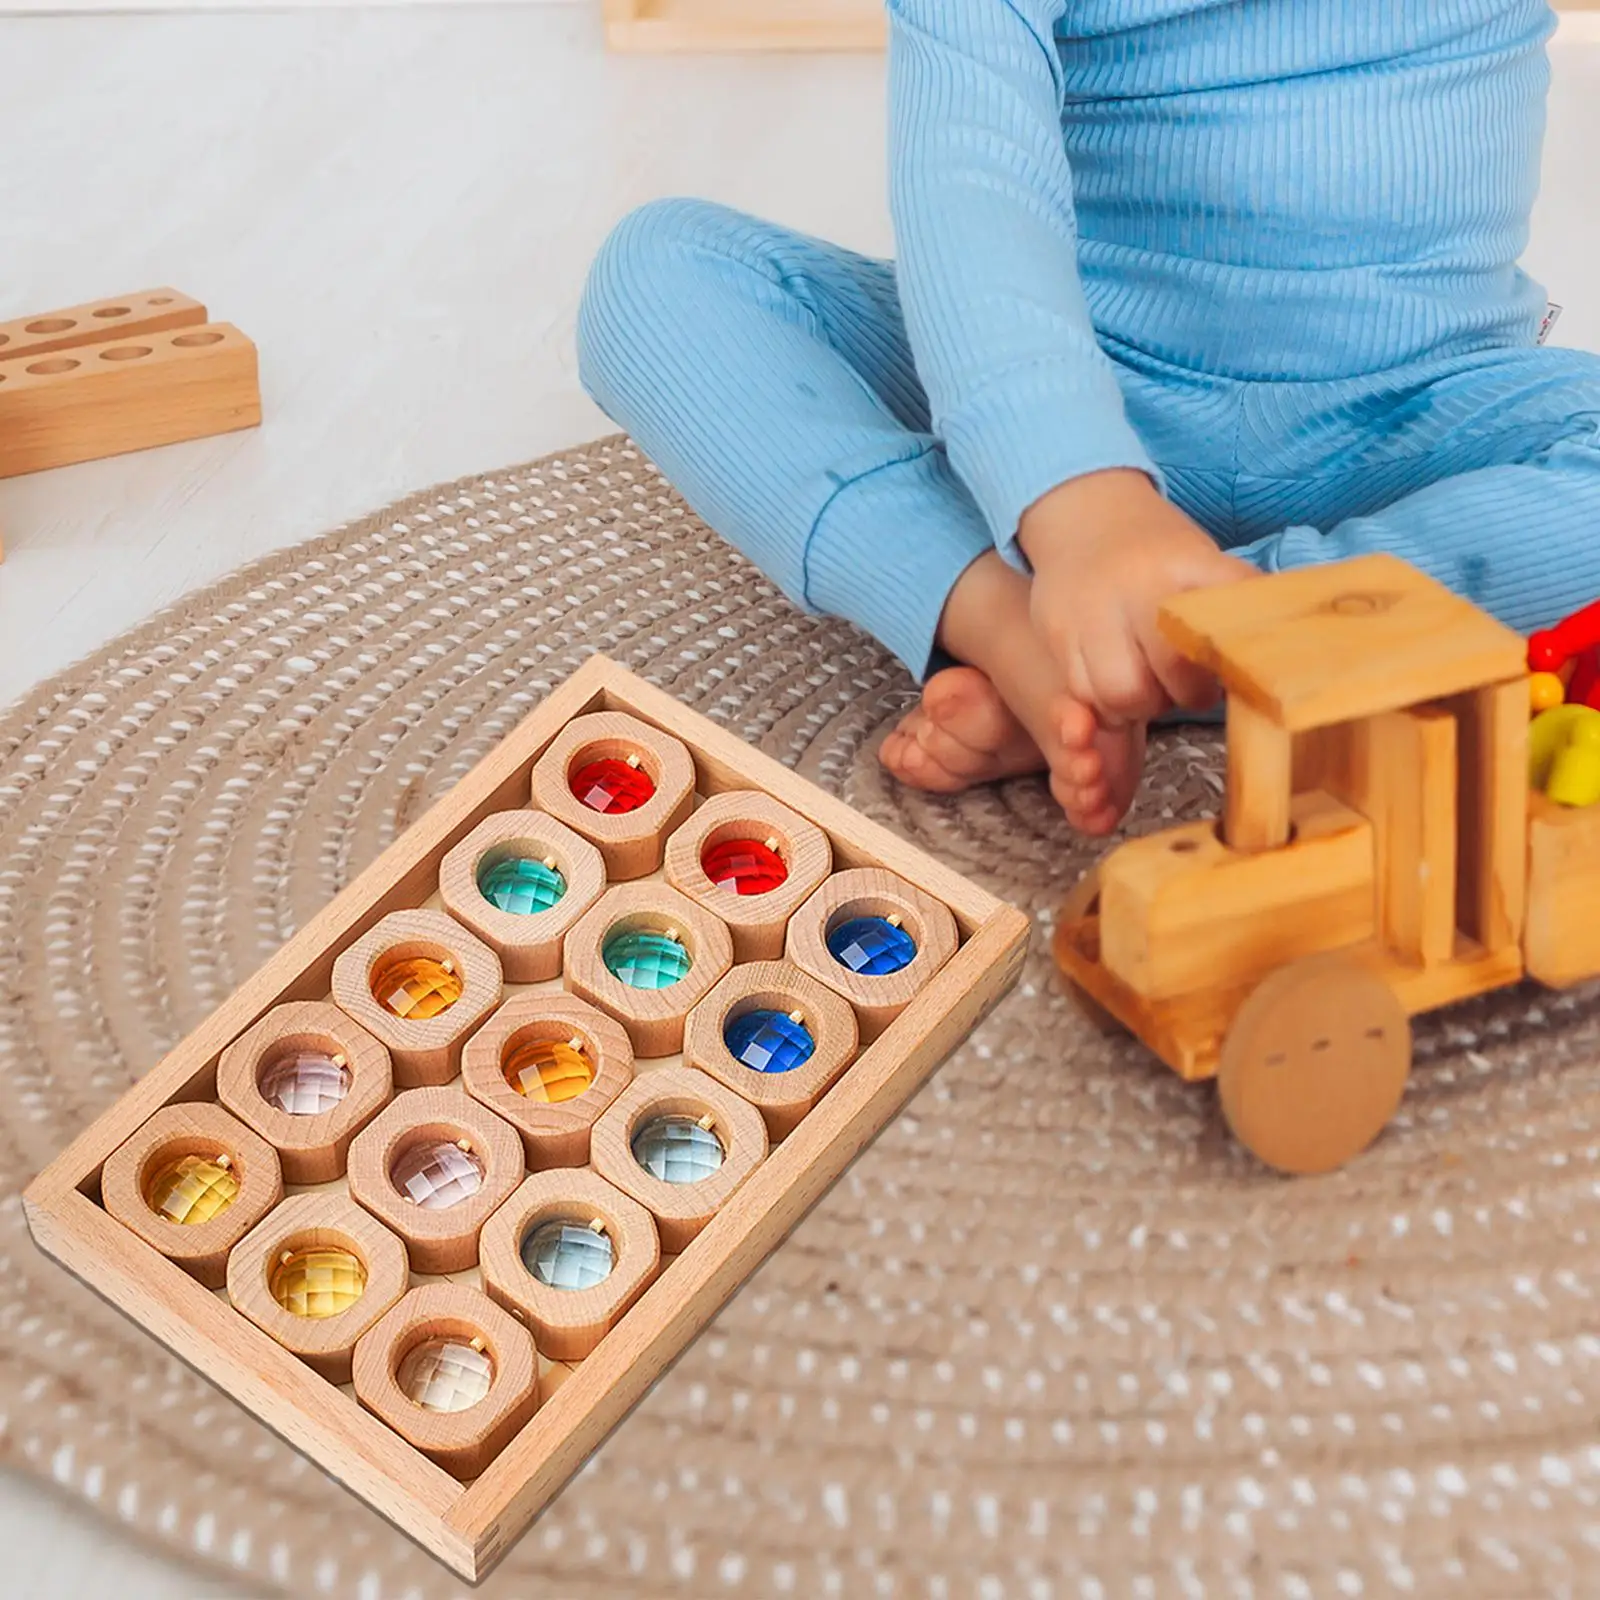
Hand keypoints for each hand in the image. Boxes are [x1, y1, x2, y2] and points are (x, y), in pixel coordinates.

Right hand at [1018, 469, 1252, 725]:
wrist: (1083, 515)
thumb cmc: (1157, 553)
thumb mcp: (1203, 561)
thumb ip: (1233, 604)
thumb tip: (1272, 662)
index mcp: (1188, 563)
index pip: (1228, 616)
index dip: (1240, 657)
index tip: (1242, 670)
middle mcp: (1138, 585)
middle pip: (1174, 671)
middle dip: (1185, 693)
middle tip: (1187, 685)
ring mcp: (1091, 610)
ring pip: (1122, 694)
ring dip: (1141, 705)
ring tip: (1147, 687)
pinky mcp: (1056, 632)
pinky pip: (1083, 693)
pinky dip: (1103, 703)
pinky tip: (1113, 683)